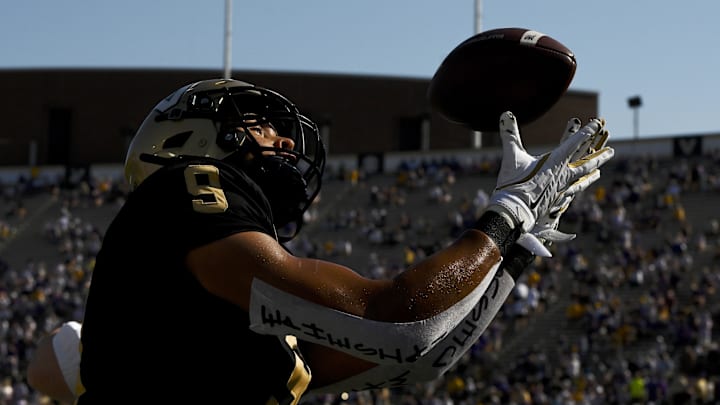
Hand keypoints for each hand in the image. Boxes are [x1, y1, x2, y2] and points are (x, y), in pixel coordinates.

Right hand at [488, 111, 614, 234]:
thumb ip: (509, 134)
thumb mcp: (511, 156)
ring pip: (582, 178)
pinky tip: (578, 189)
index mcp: (555, 162)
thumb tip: (505, 112)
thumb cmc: (513, 183)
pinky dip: (578, 187)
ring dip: (592, 173)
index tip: (597, 124)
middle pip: (586, 163)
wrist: (514, 211)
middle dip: (599, 156)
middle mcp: (563, 174)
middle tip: (612, 151)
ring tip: (600, 171)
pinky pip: (572, 191)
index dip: (586, 132)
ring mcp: (561, 188)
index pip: (575, 143)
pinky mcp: (556, 199)